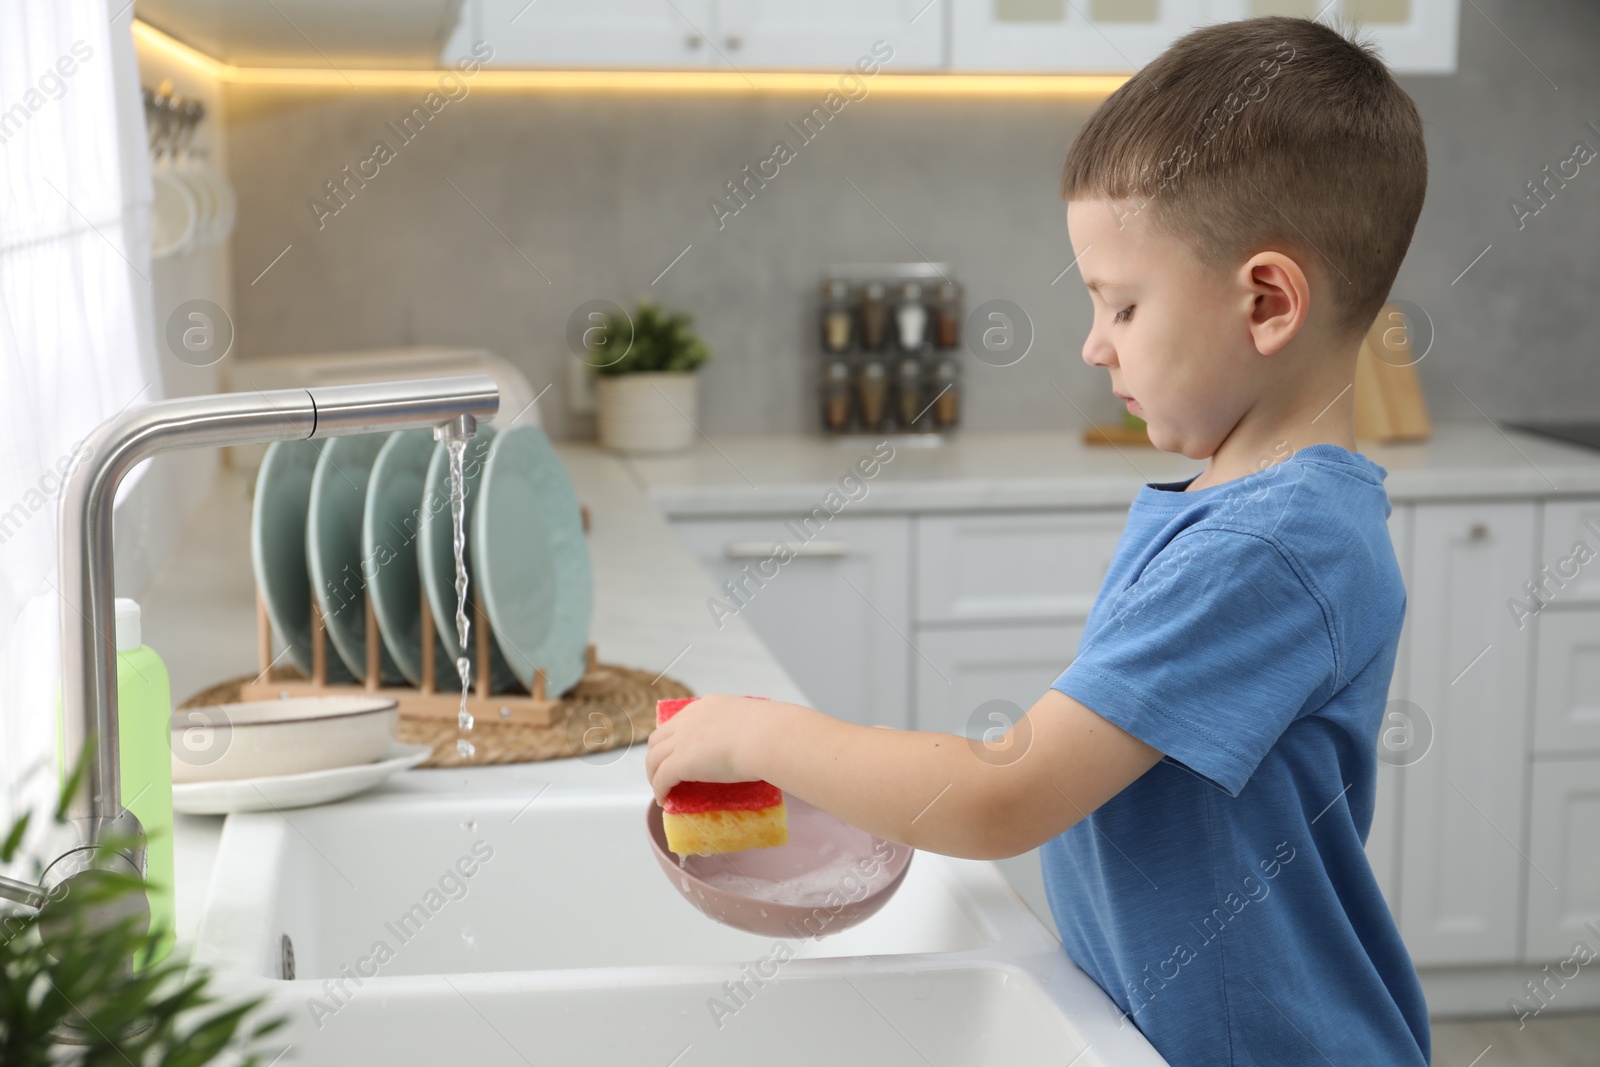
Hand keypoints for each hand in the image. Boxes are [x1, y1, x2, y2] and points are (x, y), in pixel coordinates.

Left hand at [644, 693, 774, 802]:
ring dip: (653, 775)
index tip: (678, 755)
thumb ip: (745, 730)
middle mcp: (690, 719)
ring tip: (662, 791)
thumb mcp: (752, 722)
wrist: (768, 737)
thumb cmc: (771, 731)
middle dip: (657, 757)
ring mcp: (682, 740)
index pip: (680, 722)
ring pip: (653, 758)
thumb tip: (755, 743)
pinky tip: (665, 801)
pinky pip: (661, 778)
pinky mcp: (680, 762)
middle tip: (665, 774)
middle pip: (658, 738)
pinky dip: (659, 790)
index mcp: (708, 706)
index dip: (674, 740)